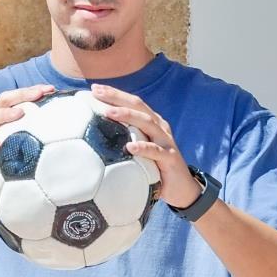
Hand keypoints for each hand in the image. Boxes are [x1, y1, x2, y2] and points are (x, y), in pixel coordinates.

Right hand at [0, 83, 55, 207]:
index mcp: (3, 121)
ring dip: (4, 114)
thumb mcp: (19, 154)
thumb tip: (65, 138)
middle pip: (3, 102)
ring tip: (20, 113)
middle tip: (39, 93)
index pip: (17, 99)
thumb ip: (35, 143)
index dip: (32, 91)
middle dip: (21, 95)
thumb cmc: (1, 169)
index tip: (51, 89)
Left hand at [90, 83, 201, 208]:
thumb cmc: (155, 168)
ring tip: (109, 113)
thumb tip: (94, 138)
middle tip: (98, 92)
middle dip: (117, 97)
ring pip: (147, 123)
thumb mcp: (140, 151)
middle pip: (138, 106)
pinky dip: (144, 148)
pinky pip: (156, 152)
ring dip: (128, 116)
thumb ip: (124, 141)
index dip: (115, 93)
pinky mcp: (171, 158)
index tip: (94, 88)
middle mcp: (159, 127)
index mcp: (151, 122)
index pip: (132, 102)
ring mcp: (166, 141)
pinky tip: (130, 147)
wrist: (182, 188)